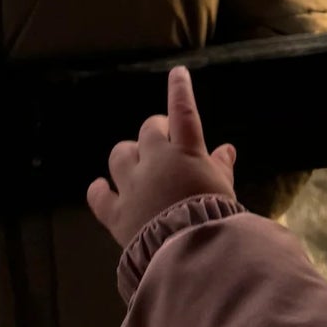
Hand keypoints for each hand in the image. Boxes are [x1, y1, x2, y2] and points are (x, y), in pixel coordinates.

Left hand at [86, 66, 238, 248]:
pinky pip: (100, 196)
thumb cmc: (215, 219)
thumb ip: (221, 168)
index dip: (180, 90)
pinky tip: (102, 189)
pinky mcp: (117, 213)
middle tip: (165, 140)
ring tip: (138, 164)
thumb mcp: (225, 190)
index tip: (177, 73)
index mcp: (186, 152)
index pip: (183, 111)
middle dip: (156, 130)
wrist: (192, 253)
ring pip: (121, 154)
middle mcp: (155, 161)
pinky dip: (100, 190)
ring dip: (129, 155)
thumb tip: (227, 149)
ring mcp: (133, 185)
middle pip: (148, 130)